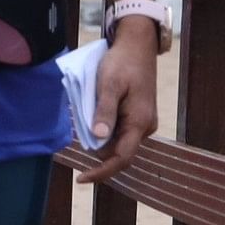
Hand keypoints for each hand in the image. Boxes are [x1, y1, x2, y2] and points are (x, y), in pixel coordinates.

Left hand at [79, 19, 163, 184]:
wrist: (137, 46)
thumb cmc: (122, 63)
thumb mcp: (110, 85)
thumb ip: (104, 112)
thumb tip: (98, 138)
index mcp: (140, 122)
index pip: (121, 158)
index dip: (101, 172)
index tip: (81, 178)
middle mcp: (145, 127)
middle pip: (118, 152)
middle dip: (97, 150)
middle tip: (79, 127)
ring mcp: (143, 122)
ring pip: (118, 142)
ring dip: (100, 137)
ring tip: (88, 112)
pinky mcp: (138, 116)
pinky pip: (120, 131)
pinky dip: (105, 129)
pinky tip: (96, 114)